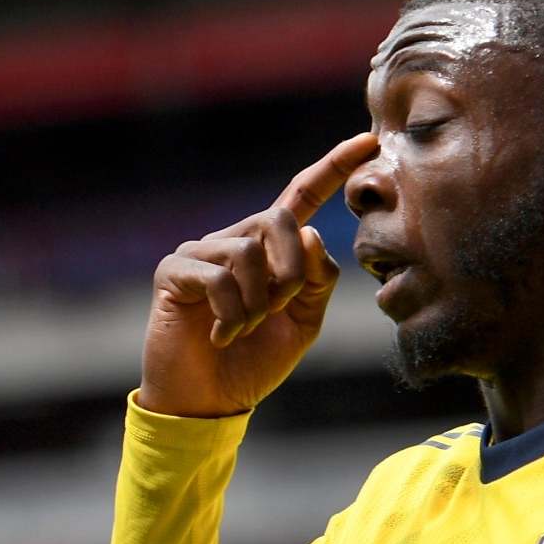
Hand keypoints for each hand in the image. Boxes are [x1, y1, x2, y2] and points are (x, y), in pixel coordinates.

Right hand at [137, 132, 378, 418]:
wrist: (208, 402)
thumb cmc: (254, 363)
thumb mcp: (303, 324)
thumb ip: (317, 281)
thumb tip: (310, 233)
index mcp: (269, 250)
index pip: (302, 196)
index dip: (334, 167)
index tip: (370, 141)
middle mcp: (235, 240)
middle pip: (279, 220)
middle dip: (291, 272)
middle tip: (279, 311)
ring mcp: (201, 252)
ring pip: (249, 251)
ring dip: (259, 301)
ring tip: (244, 329)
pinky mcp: (174, 272)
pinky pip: (217, 277)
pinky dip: (231, 314)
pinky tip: (219, 337)